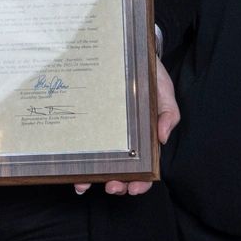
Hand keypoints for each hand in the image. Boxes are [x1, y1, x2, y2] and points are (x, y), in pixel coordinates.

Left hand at [76, 53, 178, 197]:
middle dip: (116, 185)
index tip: (134, 187)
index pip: (145, 169)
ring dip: (93, 180)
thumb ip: (168, 114)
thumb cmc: (151, 76)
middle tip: (111, 187)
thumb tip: (162, 138)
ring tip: (86, 185)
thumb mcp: (164, 93)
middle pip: (121, 173)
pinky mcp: (88, 127)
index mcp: (145, 140)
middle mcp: (124, 143)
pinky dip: (78, 164)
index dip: (141, 182)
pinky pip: (82, 149)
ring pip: (99, 166)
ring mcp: (104, 137)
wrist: (127, 53)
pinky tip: (72, 172)